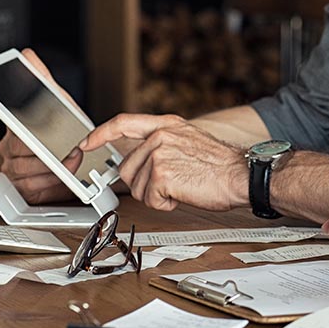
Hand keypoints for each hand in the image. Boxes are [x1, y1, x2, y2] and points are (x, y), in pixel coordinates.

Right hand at [0, 48, 93, 203]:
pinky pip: (29, 188)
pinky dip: (49, 183)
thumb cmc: (64, 126)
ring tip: (70, 161)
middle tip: (70, 149)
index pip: (12, 127)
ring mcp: (13, 168)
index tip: (33, 138)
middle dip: (48, 152)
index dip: (24, 133)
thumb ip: (41, 78)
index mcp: (14, 126)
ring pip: (24, 171)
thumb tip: (26, 55)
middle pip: (21, 152)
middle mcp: (9, 147)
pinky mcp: (22, 187)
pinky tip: (61, 176)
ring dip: (52, 169)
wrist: (78, 153)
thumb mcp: (57, 100)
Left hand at [80, 113, 248, 211]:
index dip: (100, 134)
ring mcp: (159, 154)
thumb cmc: (221, 165)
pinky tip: (184, 193)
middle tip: (171, 183)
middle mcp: (160, 136)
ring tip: (183, 186)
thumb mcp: (188, 141)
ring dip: (158, 195)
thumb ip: (161, 144)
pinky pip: (150, 200)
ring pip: (138, 187)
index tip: (86, 143)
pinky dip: (166, 204)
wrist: (242, 175)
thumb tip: (137, 160)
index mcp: (167, 125)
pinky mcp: (161, 175)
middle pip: (127, 168)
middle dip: (144, 184)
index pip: (123, 123)